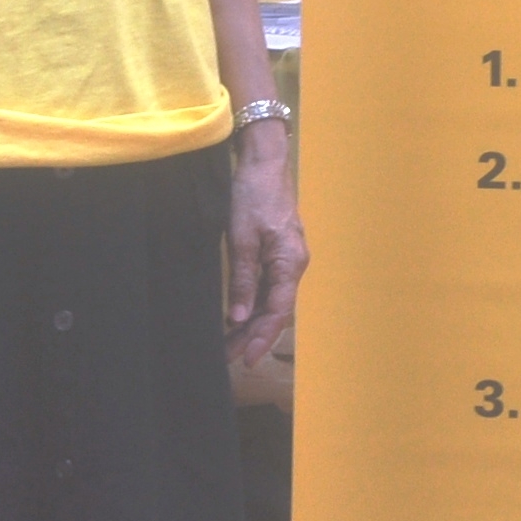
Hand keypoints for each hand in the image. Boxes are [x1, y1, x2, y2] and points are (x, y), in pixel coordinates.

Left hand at [227, 123, 307, 364]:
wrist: (264, 162)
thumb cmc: (254, 195)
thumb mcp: (243, 237)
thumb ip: (243, 279)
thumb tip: (238, 317)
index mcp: (290, 263)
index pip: (277, 311)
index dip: (261, 338)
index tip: (244, 358)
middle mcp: (294, 265)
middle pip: (275, 310)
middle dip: (252, 336)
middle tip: (227, 358)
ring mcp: (287, 259)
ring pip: (271, 300)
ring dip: (251, 323)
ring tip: (228, 343)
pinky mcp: (278, 252)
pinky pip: (268, 286)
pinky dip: (252, 304)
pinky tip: (237, 316)